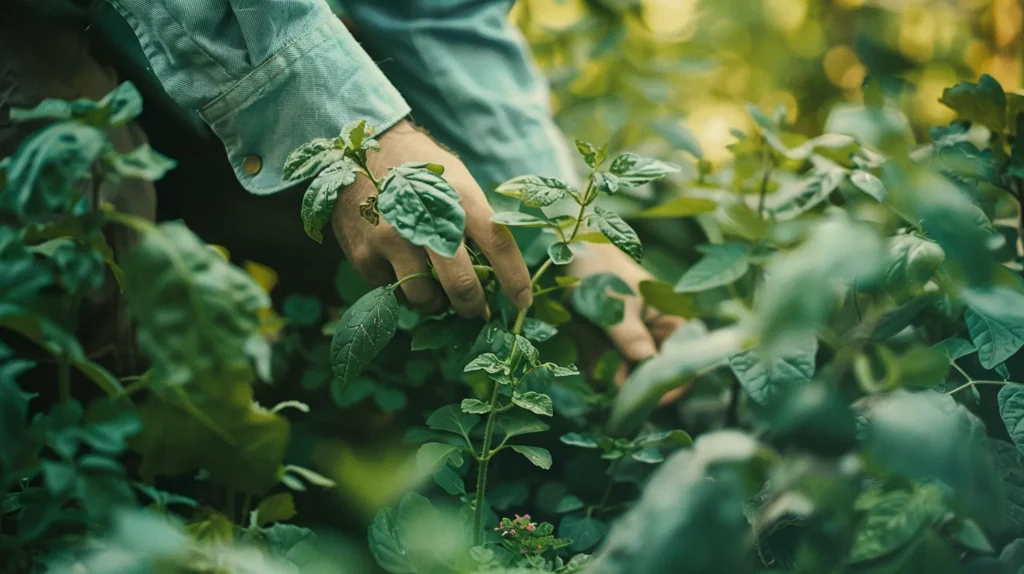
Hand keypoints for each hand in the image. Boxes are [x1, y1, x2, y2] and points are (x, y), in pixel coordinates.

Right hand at [331, 120, 532, 317]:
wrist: (362, 150)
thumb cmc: (422, 172)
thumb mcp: (457, 182)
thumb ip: (477, 223)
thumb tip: (495, 276)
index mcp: (459, 197)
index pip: (497, 245)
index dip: (515, 279)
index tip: (523, 303)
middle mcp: (425, 219)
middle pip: (462, 285)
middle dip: (473, 307)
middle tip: (475, 310)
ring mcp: (391, 239)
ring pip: (424, 298)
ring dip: (435, 303)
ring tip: (434, 291)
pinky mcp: (364, 254)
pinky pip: (392, 292)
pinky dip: (402, 289)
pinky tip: (402, 270)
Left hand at [567, 242, 687, 401]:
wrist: (571, 254)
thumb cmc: (602, 271)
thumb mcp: (615, 302)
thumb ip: (630, 333)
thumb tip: (648, 363)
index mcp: (667, 319)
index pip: (683, 354)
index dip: (675, 377)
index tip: (655, 396)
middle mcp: (652, 333)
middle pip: (656, 370)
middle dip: (641, 387)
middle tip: (622, 399)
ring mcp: (628, 341)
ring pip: (630, 374)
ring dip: (619, 386)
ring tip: (606, 393)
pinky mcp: (605, 346)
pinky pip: (606, 369)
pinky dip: (599, 378)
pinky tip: (591, 381)